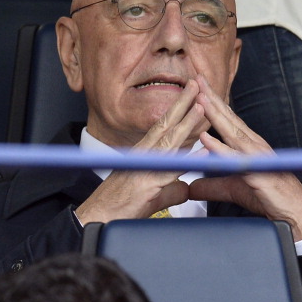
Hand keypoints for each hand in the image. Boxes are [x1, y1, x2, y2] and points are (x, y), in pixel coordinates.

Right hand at [76, 80, 206, 224]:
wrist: (99, 218)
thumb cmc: (120, 205)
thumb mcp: (152, 195)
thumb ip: (171, 189)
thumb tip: (185, 188)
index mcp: (144, 153)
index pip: (164, 125)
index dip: (178, 108)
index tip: (191, 93)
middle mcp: (144, 155)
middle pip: (166, 124)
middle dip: (183, 103)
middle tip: (197, 83)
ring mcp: (145, 168)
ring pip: (170, 141)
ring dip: (187, 122)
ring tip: (201, 107)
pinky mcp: (148, 184)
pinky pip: (171, 170)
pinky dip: (187, 160)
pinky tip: (202, 151)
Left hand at [189, 75, 301, 240]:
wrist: (295, 213)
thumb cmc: (268, 196)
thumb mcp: (233, 188)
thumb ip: (212, 185)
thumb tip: (191, 186)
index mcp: (247, 145)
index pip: (227, 120)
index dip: (212, 103)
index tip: (197, 86)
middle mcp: (253, 145)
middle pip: (229, 118)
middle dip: (212, 98)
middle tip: (196, 78)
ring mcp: (257, 157)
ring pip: (233, 132)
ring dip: (216, 115)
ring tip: (200, 99)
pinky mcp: (259, 173)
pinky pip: (237, 159)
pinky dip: (221, 149)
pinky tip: (207, 139)